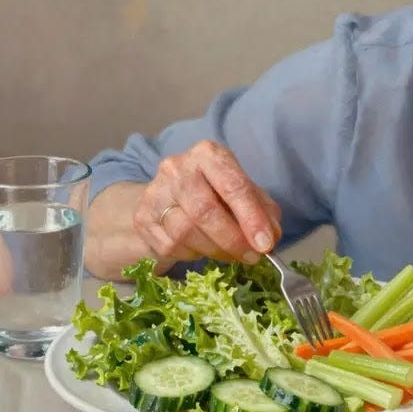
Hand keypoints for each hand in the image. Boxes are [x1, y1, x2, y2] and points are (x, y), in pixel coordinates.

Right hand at [132, 140, 281, 268]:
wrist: (169, 198)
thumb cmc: (215, 194)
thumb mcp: (244, 193)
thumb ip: (262, 212)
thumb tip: (270, 237)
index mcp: (208, 155)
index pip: (233, 185)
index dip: (251, 218)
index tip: (265, 244)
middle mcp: (177, 168)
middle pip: (205, 211)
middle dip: (233, 240)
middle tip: (252, 256)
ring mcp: (155, 192)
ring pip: (186, 232)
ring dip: (215, 250)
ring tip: (231, 254)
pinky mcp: (142, 218)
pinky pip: (171, 246)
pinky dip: (193, 254)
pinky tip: (202, 248)